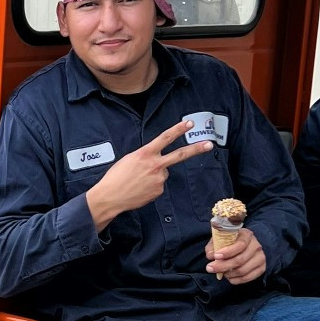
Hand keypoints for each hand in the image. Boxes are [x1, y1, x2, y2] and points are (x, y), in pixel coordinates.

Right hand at [85, 121, 210, 227]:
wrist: (110, 197)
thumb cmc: (115, 177)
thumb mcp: (128, 159)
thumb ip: (145, 157)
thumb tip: (156, 162)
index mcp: (145, 154)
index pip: (165, 138)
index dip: (178, 129)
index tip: (189, 123)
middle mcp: (155, 165)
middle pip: (180, 155)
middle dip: (196, 149)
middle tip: (209, 144)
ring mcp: (159, 179)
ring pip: (163, 173)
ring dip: (154, 175)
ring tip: (138, 181)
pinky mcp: (159, 191)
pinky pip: (158, 185)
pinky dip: (151, 186)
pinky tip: (140, 189)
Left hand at [206, 228, 267, 284]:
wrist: (245, 247)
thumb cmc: (230, 242)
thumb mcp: (220, 239)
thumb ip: (213, 246)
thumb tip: (210, 256)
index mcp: (246, 235)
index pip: (240, 244)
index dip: (228, 252)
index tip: (215, 256)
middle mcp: (256, 246)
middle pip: (240, 259)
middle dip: (223, 266)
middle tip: (210, 268)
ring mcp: (260, 257)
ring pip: (243, 270)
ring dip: (228, 274)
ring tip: (220, 272)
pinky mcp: (261, 268)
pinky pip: (247, 278)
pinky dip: (235, 280)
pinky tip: (228, 277)